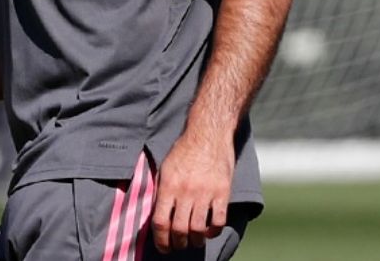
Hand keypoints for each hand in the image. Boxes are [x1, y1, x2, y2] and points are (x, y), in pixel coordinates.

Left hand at [151, 131, 232, 252]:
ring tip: (194, 241)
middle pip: (179, 229)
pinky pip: (218, 221)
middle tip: (179, 246)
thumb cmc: (184, 150)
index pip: (160, 222)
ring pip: (198, 229)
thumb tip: (157, 216)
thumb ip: (162, 191)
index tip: (163, 247)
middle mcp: (185, 191)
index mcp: (168, 186)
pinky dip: (213, 231)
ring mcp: (205, 193)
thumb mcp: (166, 168)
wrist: (208, 133)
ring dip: (195, 240)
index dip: (161, 240)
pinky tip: (209, 231)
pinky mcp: (222, 192)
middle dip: (178, 243)